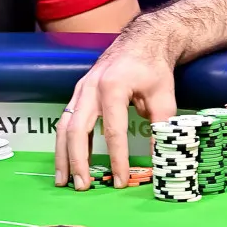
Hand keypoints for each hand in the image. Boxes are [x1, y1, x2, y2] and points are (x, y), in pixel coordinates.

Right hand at [54, 30, 178, 189]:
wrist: (143, 41)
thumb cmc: (154, 68)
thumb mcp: (164, 96)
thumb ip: (161, 126)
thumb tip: (160, 157)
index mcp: (114, 87)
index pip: (113, 130)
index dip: (116, 158)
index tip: (120, 180)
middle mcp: (90, 88)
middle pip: (78, 130)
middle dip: (78, 161)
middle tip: (83, 186)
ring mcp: (80, 89)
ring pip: (64, 127)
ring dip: (63, 155)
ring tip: (65, 181)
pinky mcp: (77, 93)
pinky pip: (65, 120)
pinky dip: (64, 143)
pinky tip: (67, 161)